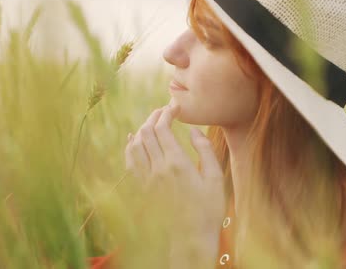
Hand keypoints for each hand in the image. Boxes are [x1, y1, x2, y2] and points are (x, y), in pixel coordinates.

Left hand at [125, 101, 225, 266]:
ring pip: (135, 144)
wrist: (190, 239)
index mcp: (177, 164)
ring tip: (153, 122)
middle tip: (165, 110)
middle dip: (154, 116)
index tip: (175, 107)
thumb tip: (191, 130)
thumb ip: (205, 150)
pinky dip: (130, 146)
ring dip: (142, 128)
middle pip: (146, 132)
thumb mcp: (215, 178)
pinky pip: (129, 161)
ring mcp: (147, 179)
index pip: (162, 128)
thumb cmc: (208, 209)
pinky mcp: (142, 188)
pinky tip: (133, 138)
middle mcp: (158, 169)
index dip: (167, 112)